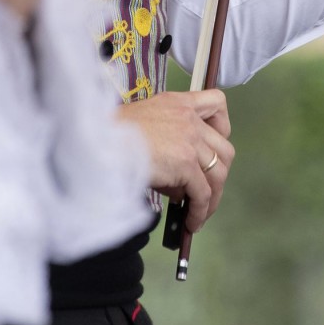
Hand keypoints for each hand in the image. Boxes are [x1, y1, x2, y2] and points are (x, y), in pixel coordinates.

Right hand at [116, 89, 234, 232]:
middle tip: (206, 191)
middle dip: (219, 173)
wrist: (100, 140)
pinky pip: (203, 193)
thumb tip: (179, 185)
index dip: (222, 127)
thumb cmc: (110, 133)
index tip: (213, 145)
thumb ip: (166, 143)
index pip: (217, 103)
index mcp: (178, 102)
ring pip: (218, 173)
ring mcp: (190, 140)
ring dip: (213, 198)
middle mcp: (189, 119)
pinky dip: (200, 211)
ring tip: (200, 214)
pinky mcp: (186, 164)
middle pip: (224, 149)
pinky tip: (191, 222)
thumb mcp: (142, 124)